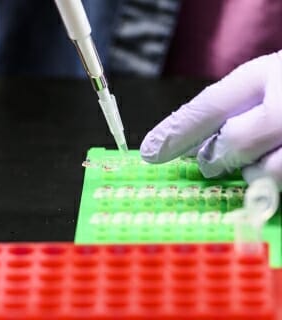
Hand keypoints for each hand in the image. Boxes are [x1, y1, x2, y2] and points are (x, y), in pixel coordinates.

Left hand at [140, 51, 281, 188]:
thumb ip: (226, 107)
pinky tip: (276, 160)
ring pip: (266, 172)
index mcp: (268, 74)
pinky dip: (274, 181)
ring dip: (254, 170)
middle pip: (234, 143)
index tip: (150, 152)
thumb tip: (178, 140)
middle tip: (211, 159)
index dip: (176, 132)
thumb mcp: (264, 83)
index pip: (209, 107)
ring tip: (262, 157)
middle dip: (215, 157)